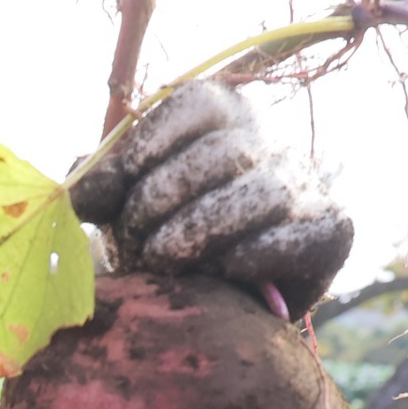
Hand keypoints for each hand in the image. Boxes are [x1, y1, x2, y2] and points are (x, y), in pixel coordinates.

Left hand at [68, 79, 352, 320]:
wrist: (218, 304)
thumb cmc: (165, 241)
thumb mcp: (122, 206)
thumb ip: (97, 187)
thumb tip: (76, 194)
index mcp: (223, 116)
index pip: (194, 104)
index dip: (150, 145)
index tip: (118, 191)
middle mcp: (270, 141)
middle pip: (223, 152)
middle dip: (165, 199)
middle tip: (136, 242)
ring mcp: (306, 184)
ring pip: (262, 192)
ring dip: (202, 230)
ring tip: (162, 262)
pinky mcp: (332, 231)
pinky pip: (301, 236)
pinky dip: (256, 255)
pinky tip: (223, 272)